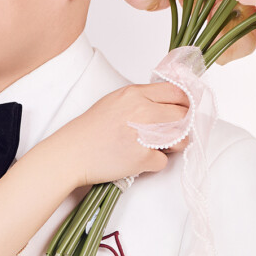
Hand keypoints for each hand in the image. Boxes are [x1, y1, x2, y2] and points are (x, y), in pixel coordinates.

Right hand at [60, 82, 190, 187]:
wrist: (71, 154)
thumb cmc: (89, 130)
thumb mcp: (114, 101)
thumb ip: (141, 99)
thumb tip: (166, 103)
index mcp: (135, 94)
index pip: (176, 92)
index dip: (184, 102)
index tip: (184, 110)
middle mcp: (142, 111)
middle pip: (183, 115)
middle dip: (183, 126)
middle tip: (174, 133)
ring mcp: (144, 135)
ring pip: (181, 139)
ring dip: (175, 145)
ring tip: (159, 147)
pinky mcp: (142, 158)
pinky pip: (163, 161)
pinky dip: (153, 164)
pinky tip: (139, 160)